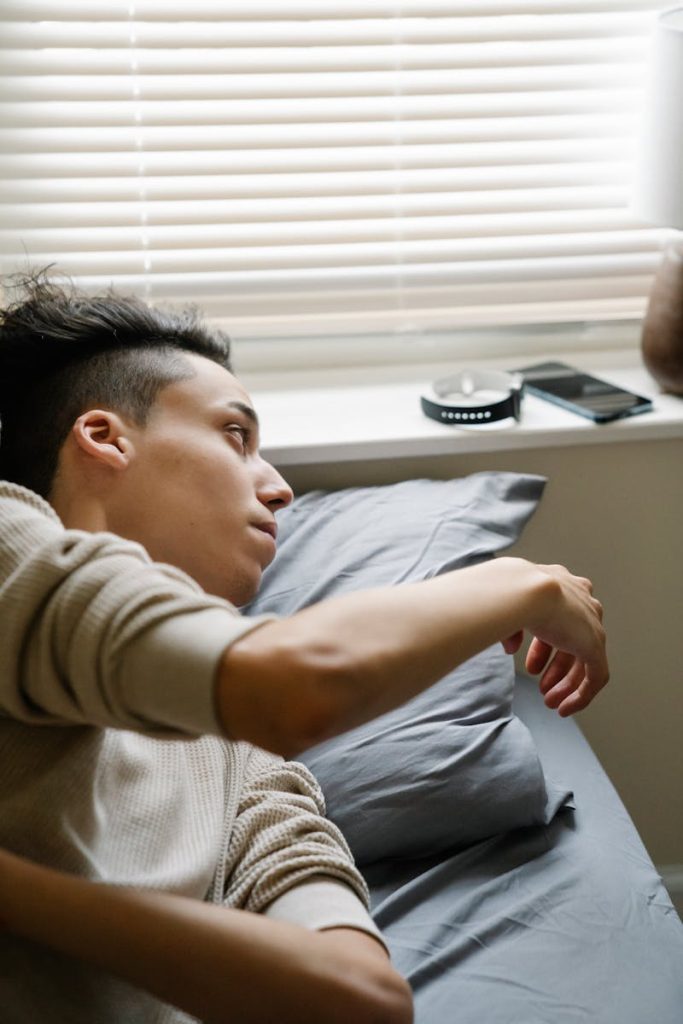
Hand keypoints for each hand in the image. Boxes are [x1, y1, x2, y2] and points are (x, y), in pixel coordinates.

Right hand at [506, 563, 607, 716]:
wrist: (523, 590)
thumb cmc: (508, 592)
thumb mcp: (507, 606)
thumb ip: (513, 626)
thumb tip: (511, 645)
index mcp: (561, 584)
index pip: (557, 620)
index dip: (542, 648)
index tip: (531, 668)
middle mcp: (581, 600)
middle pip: (572, 642)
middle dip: (555, 669)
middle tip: (542, 687)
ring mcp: (591, 623)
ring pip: (585, 661)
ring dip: (566, 684)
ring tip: (549, 701)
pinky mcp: (595, 645)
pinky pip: (595, 677)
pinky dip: (581, 695)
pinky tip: (565, 708)